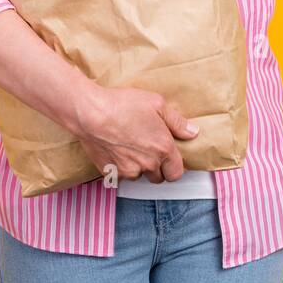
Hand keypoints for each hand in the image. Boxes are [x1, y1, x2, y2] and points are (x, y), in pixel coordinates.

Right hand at [72, 84, 197, 184]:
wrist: (90, 113)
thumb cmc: (121, 105)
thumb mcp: (156, 104)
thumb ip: (177, 121)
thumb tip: (192, 132)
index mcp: (163, 148)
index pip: (176, 173)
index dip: (173, 166)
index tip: (168, 158)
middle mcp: (148, 164)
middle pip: (158, 178)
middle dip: (156, 167)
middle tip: (147, 149)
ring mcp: (129, 170)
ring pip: (138, 176)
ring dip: (137, 167)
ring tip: (129, 147)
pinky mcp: (111, 173)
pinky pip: (120, 175)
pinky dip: (120, 167)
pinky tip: (116, 150)